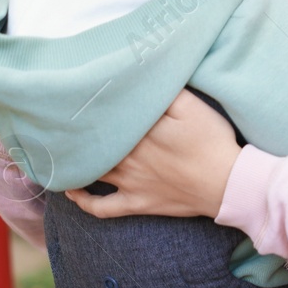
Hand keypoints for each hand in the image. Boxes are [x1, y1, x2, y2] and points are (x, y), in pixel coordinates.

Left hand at [65, 90, 242, 218]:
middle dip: (77, 132)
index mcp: (141, 130)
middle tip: (60, 121)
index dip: (92, 107)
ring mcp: (131, 182)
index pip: (109, 117)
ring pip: (92, 171)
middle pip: (96, 142)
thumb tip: (141, 78)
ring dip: (75, 162)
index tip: (78, 97)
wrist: (228, 184)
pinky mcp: (138, 203)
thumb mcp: (193, 106)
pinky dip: (84, 202)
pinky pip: (103, 208)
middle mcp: (129, 156)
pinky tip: (71, 192)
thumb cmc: (212, 141)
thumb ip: (165, 91)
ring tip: (61, 150)